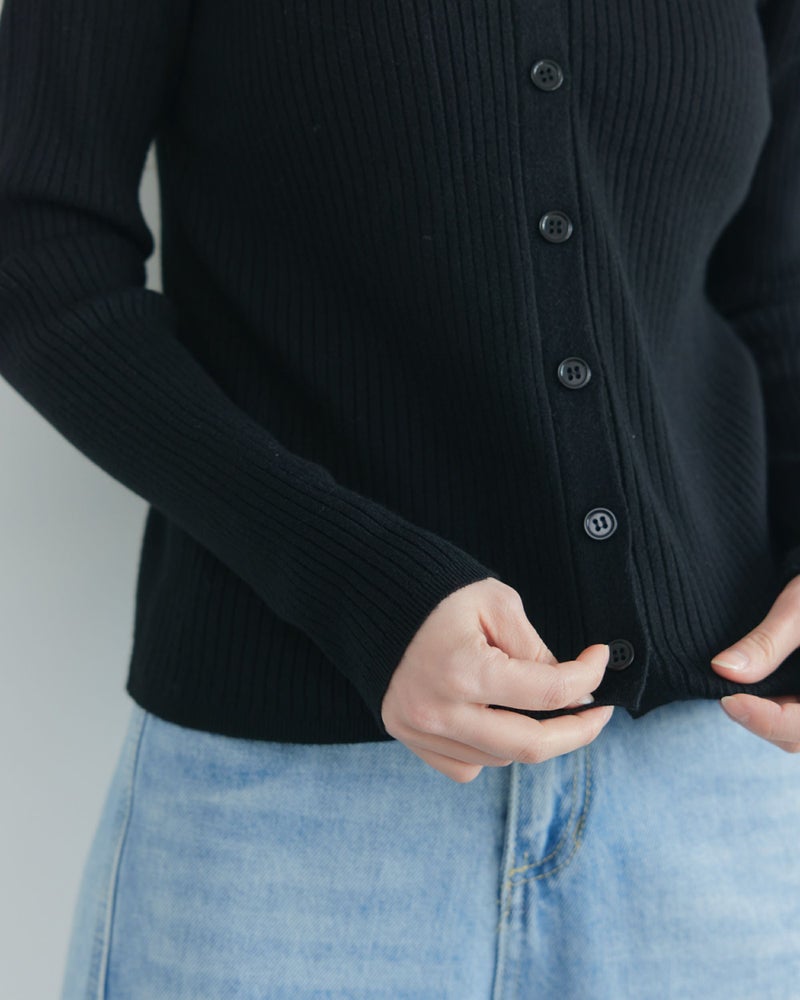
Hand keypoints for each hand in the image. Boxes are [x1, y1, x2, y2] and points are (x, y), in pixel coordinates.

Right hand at [380, 577, 613, 782]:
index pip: (548, 693)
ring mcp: (420, 730)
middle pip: (530, 746)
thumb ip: (536, 649)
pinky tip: (496, 720)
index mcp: (464, 671)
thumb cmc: (437, 593)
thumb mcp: (495, 603)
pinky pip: (465, 767)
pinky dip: (490, 751)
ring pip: (500, 759)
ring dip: (532, 737)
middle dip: (577, 731)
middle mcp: (440, 711)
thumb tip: (573, 691)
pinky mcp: (408, 737)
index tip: (600, 660)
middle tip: (597, 713)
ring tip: (544, 708)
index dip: (588, 677)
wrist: (372, 597)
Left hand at [710, 574, 799, 751]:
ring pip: (791, 730)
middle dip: (758, 720)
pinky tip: (746, 690)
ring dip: (761, 716)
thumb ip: (767, 643)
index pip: (799, 725)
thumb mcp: (798, 610)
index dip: (765, 719)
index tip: (728, 701)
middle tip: (723, 694)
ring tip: (734, 691)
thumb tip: (723, 669)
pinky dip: (767, 708)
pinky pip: (791, 714)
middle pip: (793, 734)